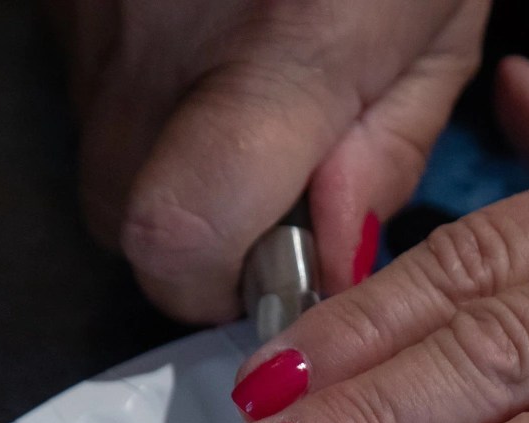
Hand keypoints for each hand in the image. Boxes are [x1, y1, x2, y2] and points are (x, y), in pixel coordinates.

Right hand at [48, 0, 488, 320]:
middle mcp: (158, 35)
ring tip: (249, 112)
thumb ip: (383, 160)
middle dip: (198, 244)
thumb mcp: (435, 38)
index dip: (220, 288)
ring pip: (103, 160)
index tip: (278, 273)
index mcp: (276, 56)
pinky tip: (209, 57)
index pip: (178, 238)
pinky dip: (150, 109)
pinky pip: (93, 93)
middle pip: (124, 222)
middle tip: (269, 199)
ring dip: (173, 174)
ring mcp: (96, 8)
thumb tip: (327, 261)